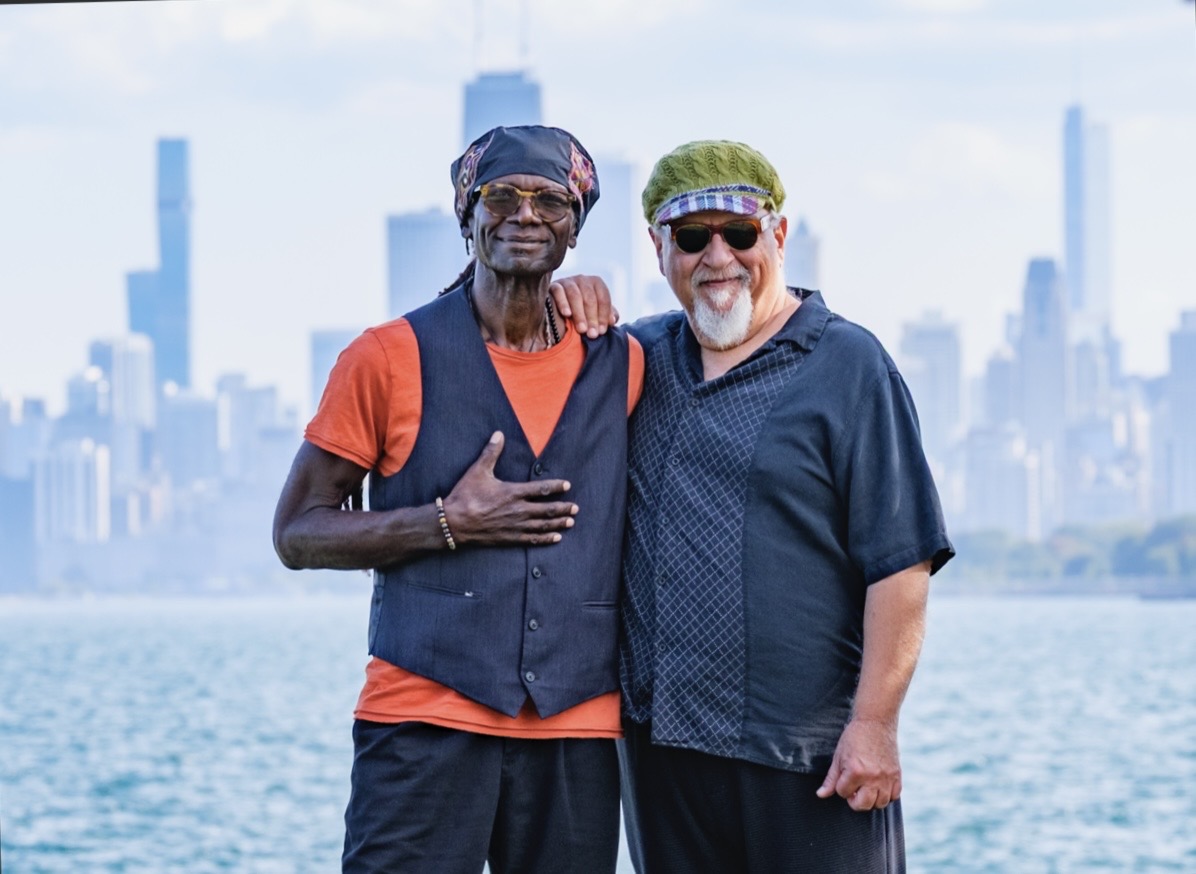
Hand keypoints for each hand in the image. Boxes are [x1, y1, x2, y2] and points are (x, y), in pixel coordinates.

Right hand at [443, 432, 578, 545]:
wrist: (454, 522)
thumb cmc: (465, 496)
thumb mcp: (478, 471)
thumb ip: (491, 452)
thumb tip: (498, 433)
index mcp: (513, 492)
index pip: (541, 488)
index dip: (556, 487)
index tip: (567, 485)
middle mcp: (519, 510)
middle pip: (548, 509)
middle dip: (563, 508)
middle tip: (576, 507)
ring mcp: (516, 526)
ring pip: (543, 525)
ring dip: (559, 523)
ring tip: (571, 522)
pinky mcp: (510, 538)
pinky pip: (533, 539)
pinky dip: (546, 538)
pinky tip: (556, 538)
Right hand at [549, 274, 619, 338]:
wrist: (559, 308)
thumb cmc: (583, 311)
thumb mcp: (597, 312)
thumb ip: (608, 315)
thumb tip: (612, 320)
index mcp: (596, 283)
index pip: (603, 298)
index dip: (604, 315)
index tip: (602, 331)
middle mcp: (583, 279)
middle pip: (590, 298)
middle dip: (592, 317)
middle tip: (592, 334)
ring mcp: (568, 281)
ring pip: (575, 295)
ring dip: (579, 314)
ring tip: (582, 329)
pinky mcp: (554, 285)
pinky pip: (559, 292)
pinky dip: (563, 303)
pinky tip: (567, 314)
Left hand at [815, 718, 901, 810]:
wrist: (875, 722)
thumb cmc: (854, 738)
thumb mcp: (838, 757)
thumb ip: (831, 779)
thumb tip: (820, 795)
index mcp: (855, 771)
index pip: (843, 793)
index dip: (841, 786)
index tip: (844, 776)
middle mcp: (872, 777)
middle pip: (863, 805)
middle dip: (855, 800)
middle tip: (853, 790)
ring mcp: (886, 777)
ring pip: (880, 804)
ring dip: (871, 799)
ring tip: (866, 788)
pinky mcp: (897, 774)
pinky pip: (894, 796)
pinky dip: (887, 795)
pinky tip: (879, 786)